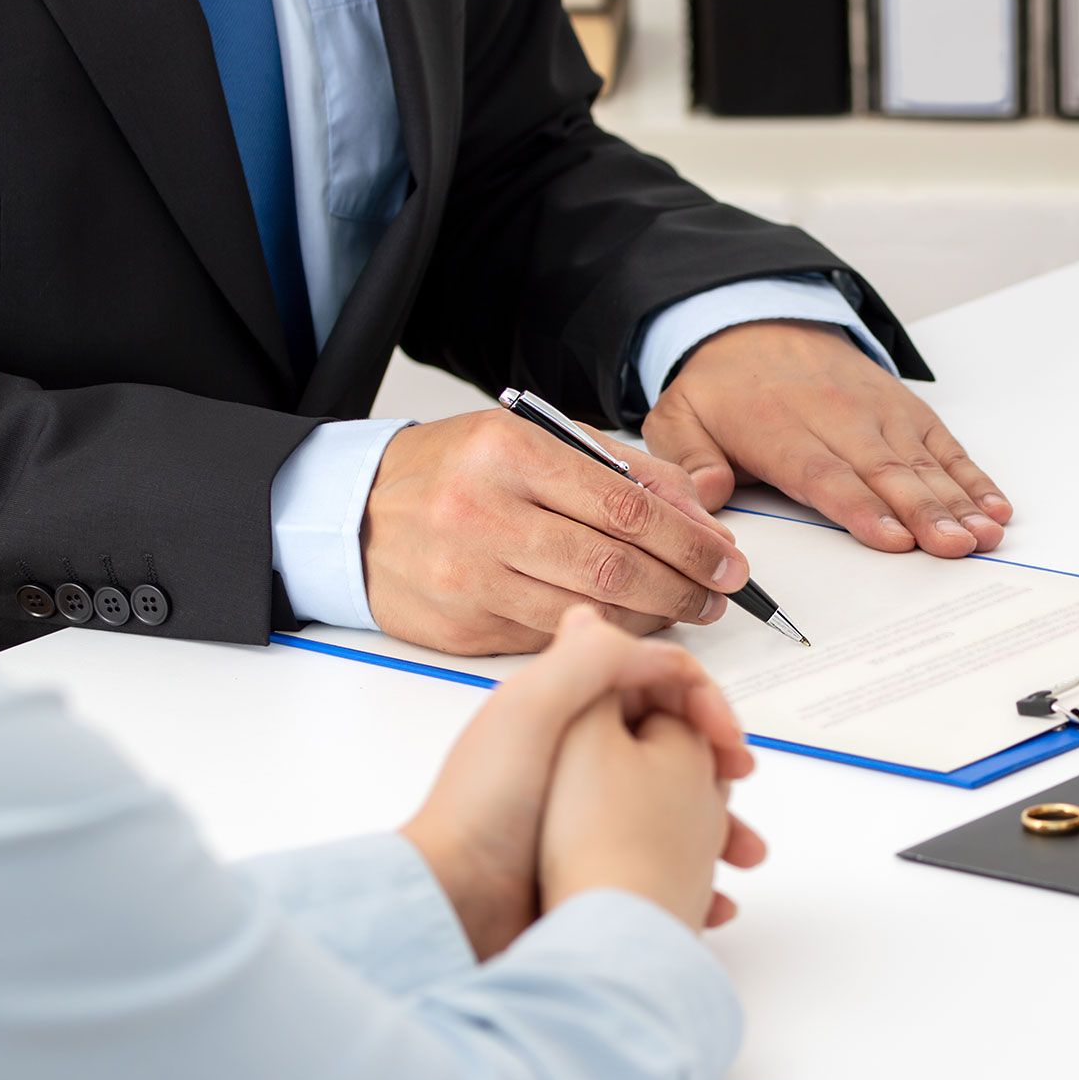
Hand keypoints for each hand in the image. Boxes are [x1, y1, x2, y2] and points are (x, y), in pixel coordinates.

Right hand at [363, 409, 750, 654]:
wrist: (349, 515)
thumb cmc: (455, 472)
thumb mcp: (535, 441)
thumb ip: (626, 470)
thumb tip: (706, 509)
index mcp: (509, 452)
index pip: (627, 506)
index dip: (691, 542)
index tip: (729, 561)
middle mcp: (484, 512)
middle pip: (614, 565)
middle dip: (682, 586)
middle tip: (717, 595)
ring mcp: (468, 576)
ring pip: (587, 611)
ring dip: (649, 618)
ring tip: (680, 610)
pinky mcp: (461, 627)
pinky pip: (550, 638)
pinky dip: (597, 636)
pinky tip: (622, 624)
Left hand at [400, 607, 755, 957]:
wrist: (452, 906)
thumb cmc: (483, 809)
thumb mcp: (533, 709)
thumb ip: (590, 660)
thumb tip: (651, 647)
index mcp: (564, 706)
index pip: (654, 682)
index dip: (702, 703)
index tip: (729, 745)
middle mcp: (577, 752)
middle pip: (671, 740)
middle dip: (717, 765)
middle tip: (738, 790)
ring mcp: (584, 810)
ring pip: (674, 804)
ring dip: (717, 825)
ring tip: (740, 855)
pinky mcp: (588, 861)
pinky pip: (659, 860)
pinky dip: (693, 874)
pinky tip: (710, 897)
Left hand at [644, 320, 1012, 556]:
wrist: (754, 322)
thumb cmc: (721, 388)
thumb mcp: (679, 417)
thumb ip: (689, 460)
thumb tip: (706, 496)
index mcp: (779, 428)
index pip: (824, 474)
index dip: (861, 508)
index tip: (893, 538)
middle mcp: (836, 417)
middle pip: (885, 471)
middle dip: (924, 511)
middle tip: (954, 546)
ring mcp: (877, 412)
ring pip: (921, 460)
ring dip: (957, 499)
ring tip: (984, 534)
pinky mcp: (904, 409)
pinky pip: (943, 444)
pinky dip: (972, 476)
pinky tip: (994, 506)